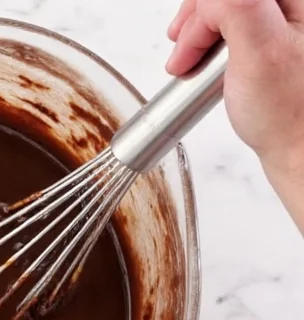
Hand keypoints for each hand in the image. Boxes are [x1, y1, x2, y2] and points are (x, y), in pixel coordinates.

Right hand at [166, 0, 303, 231]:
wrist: (301, 149)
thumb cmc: (290, 113)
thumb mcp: (261, 51)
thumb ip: (235, 7)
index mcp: (298, 2)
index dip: (201, 9)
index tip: (185, 42)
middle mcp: (294, 9)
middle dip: (196, 19)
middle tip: (182, 54)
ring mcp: (283, 25)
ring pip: (226, 8)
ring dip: (198, 31)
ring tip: (188, 63)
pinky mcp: (273, 39)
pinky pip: (232, 24)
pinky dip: (210, 41)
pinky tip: (204, 62)